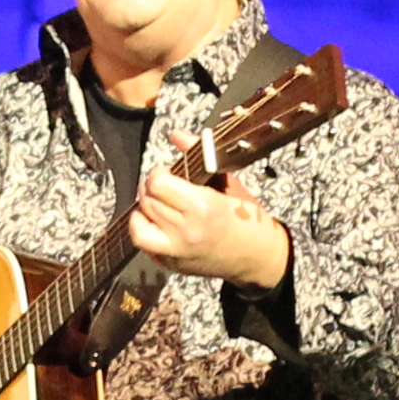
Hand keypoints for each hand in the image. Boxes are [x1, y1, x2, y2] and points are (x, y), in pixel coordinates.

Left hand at [130, 168, 292, 287]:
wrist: (259, 256)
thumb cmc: (247, 218)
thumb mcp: (227, 182)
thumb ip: (198, 156)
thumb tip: (176, 134)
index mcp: (202, 206)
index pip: (158, 183)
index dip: (159, 173)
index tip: (168, 173)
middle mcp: (187, 230)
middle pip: (147, 200)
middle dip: (151, 188)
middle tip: (164, 187)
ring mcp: (177, 251)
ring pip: (139, 222)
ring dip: (146, 208)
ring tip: (160, 203)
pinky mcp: (172, 265)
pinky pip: (142, 243)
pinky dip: (143, 229)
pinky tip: (157, 222)